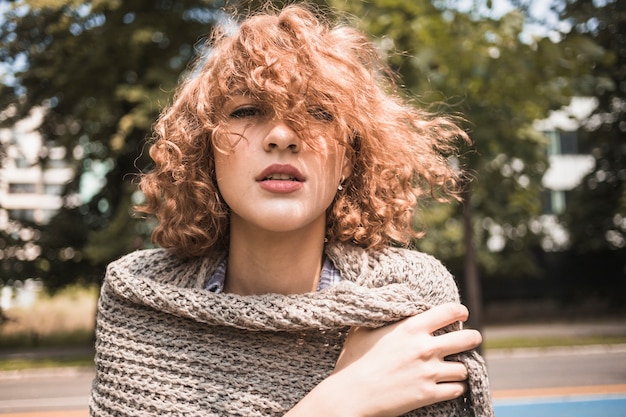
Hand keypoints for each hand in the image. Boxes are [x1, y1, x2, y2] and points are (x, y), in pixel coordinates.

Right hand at [287, 303, 480, 416]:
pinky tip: (450, 385)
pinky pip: (457, 389)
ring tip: (457, 366)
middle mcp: (425, 348)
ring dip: (461, 367)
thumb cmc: (354, 360)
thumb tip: (383, 304)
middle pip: (467, 339)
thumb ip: (381, 317)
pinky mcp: (429, 394)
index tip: (462, 313)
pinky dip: (456, 387)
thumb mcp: (364, 330)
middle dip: (472, 337)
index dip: (459, 311)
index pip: (449, 312)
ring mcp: (429, 372)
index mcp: (411, 327)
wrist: (351, 394)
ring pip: (464, 367)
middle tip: (472, 338)